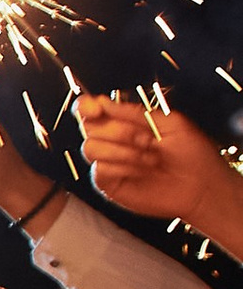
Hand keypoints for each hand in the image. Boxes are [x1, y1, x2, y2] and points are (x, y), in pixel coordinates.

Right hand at [75, 92, 239, 229]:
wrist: (202, 186)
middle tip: (148, 139)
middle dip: (118, 130)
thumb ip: (134, 111)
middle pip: (88, 127)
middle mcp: (113, 141)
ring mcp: (110, 163)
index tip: (96, 108)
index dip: (86, 106)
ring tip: (150, 157)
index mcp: (125, 122)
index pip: (91, 110)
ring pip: (90, 148)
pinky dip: (122, 167)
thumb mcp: (170, 122)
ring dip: (122, 150)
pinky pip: (99, 169)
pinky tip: (143, 170)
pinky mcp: (109, 184)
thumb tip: (103, 103)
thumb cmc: (192, 154)